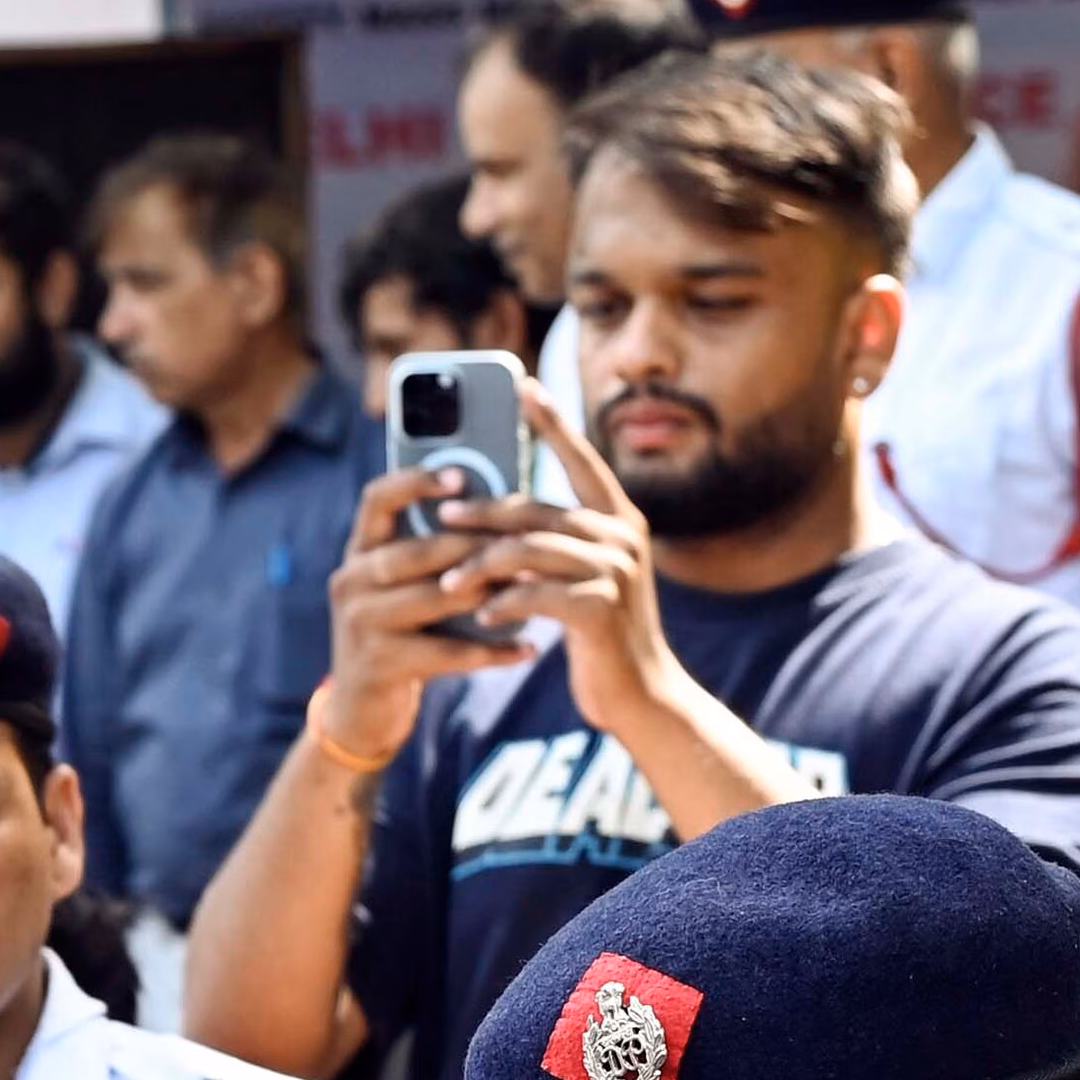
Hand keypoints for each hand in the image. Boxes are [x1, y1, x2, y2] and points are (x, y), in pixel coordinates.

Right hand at [311, 464, 541, 761]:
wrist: (361, 708)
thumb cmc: (399, 634)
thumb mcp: (402, 589)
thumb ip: (432, 554)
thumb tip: (504, 518)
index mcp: (359, 552)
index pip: (377, 500)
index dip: (416, 482)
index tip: (461, 479)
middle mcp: (351, 582)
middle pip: (417, 551)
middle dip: (474, 546)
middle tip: (525, 543)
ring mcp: (359, 624)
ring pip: (433, 599)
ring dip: (487, 594)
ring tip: (531, 589)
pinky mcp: (378, 665)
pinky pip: (445, 653)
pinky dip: (491, 653)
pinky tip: (527, 650)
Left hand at [441, 399, 678, 728]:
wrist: (640, 693)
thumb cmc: (600, 634)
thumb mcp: (582, 578)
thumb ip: (554, 545)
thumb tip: (495, 520)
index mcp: (620, 519)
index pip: (582, 460)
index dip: (553, 423)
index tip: (524, 386)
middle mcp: (622, 535)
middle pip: (539, 510)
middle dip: (484, 513)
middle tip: (439, 517)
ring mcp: (615, 571)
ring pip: (530, 551)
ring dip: (481, 566)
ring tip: (447, 583)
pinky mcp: (600, 610)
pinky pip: (536, 596)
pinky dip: (503, 604)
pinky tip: (481, 615)